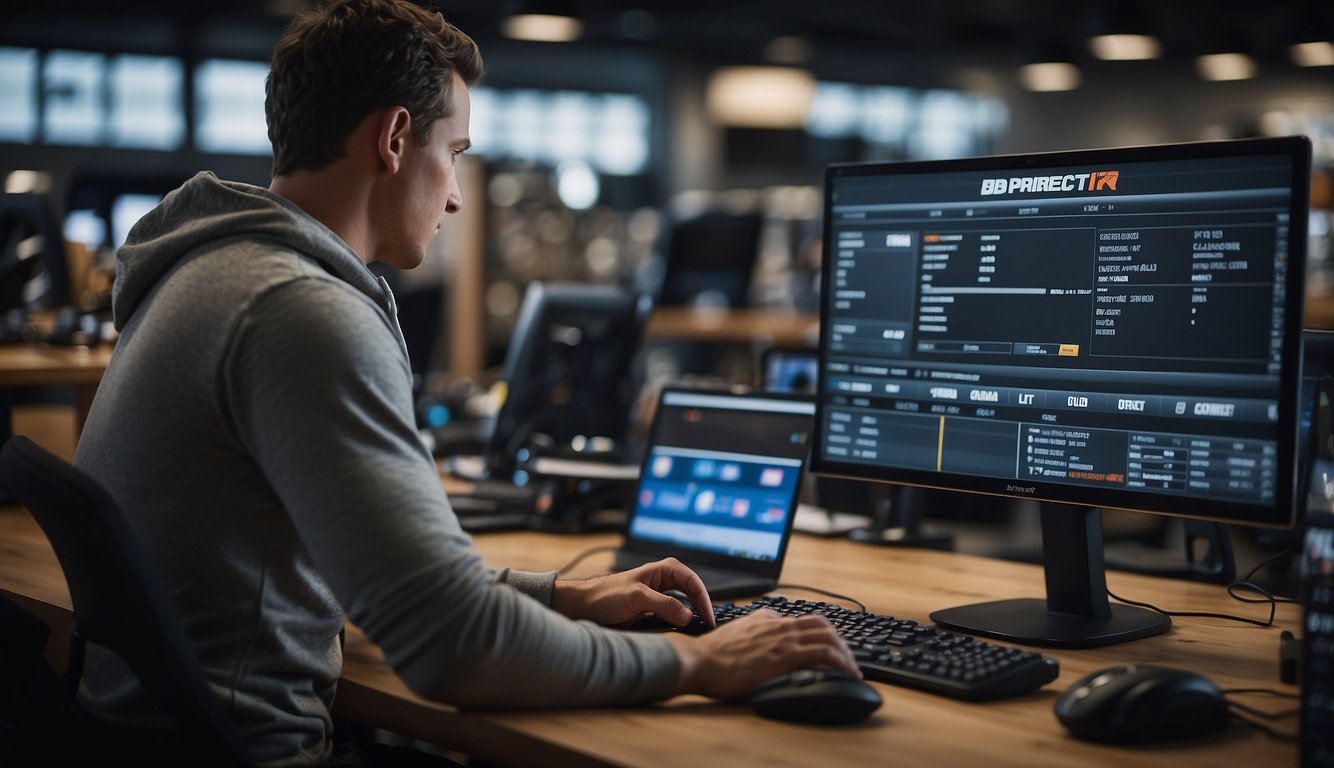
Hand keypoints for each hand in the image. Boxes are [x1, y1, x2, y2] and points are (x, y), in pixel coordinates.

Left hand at [550, 557, 714, 629]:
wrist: (584, 607)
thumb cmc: (605, 596)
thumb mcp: (637, 598)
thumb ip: (663, 605)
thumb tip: (688, 616)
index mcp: (663, 570)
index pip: (693, 583)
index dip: (704, 600)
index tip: (708, 618)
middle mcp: (664, 581)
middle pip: (693, 593)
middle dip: (702, 608)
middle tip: (709, 628)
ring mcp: (660, 596)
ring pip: (685, 605)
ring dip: (693, 616)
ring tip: (701, 631)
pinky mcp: (654, 610)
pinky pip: (675, 615)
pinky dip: (682, 624)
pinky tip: (685, 633)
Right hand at [665, 610, 859, 699]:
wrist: (699, 660)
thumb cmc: (711, 656)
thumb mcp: (735, 636)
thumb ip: (752, 634)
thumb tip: (761, 643)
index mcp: (765, 619)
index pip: (802, 620)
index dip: (820, 633)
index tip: (828, 646)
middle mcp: (778, 624)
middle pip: (821, 624)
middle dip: (839, 639)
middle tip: (847, 657)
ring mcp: (783, 637)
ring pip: (828, 636)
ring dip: (845, 651)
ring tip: (852, 667)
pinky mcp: (785, 654)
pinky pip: (824, 653)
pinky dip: (841, 661)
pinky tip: (847, 672)